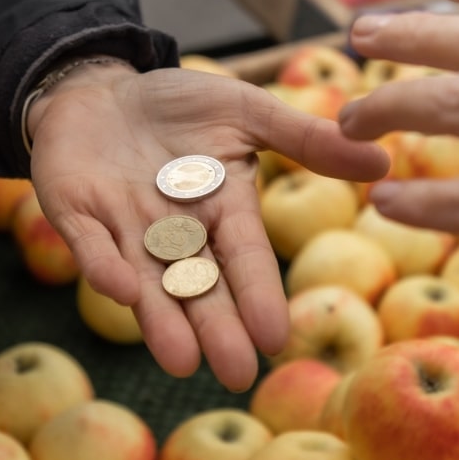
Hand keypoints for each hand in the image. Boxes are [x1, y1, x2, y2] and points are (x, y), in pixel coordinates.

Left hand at [27, 62, 388, 391]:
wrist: (102, 87)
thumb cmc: (180, 106)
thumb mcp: (247, 113)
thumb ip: (304, 139)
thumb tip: (381, 160)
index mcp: (220, 207)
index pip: (244, 256)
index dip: (258, 293)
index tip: (276, 336)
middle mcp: (175, 229)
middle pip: (198, 283)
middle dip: (215, 326)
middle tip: (236, 372)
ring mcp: (123, 226)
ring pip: (147, 280)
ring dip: (162, 319)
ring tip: (182, 360)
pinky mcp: (77, 214)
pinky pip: (90, 244)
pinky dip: (103, 265)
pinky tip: (121, 291)